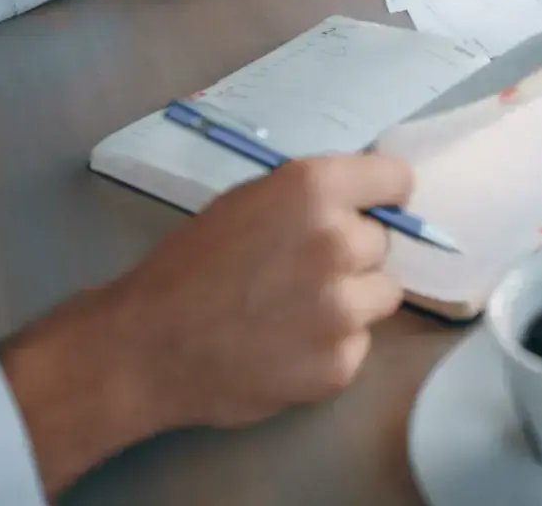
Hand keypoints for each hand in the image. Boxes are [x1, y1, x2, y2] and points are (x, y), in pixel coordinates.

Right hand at [0, 154, 411, 495]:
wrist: (146, 347)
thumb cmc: (188, 266)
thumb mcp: (246, 203)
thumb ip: (307, 198)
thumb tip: (362, 199)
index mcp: (311, 190)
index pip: (396, 179)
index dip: (383, 195)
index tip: (372, 208)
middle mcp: (338, 242)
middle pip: (382, 241)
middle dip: (352, 254)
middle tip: (302, 271)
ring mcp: (343, 308)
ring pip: (381, 294)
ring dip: (351, 300)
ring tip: (297, 311)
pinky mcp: (341, 363)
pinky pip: (359, 344)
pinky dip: (332, 347)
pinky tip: (288, 347)